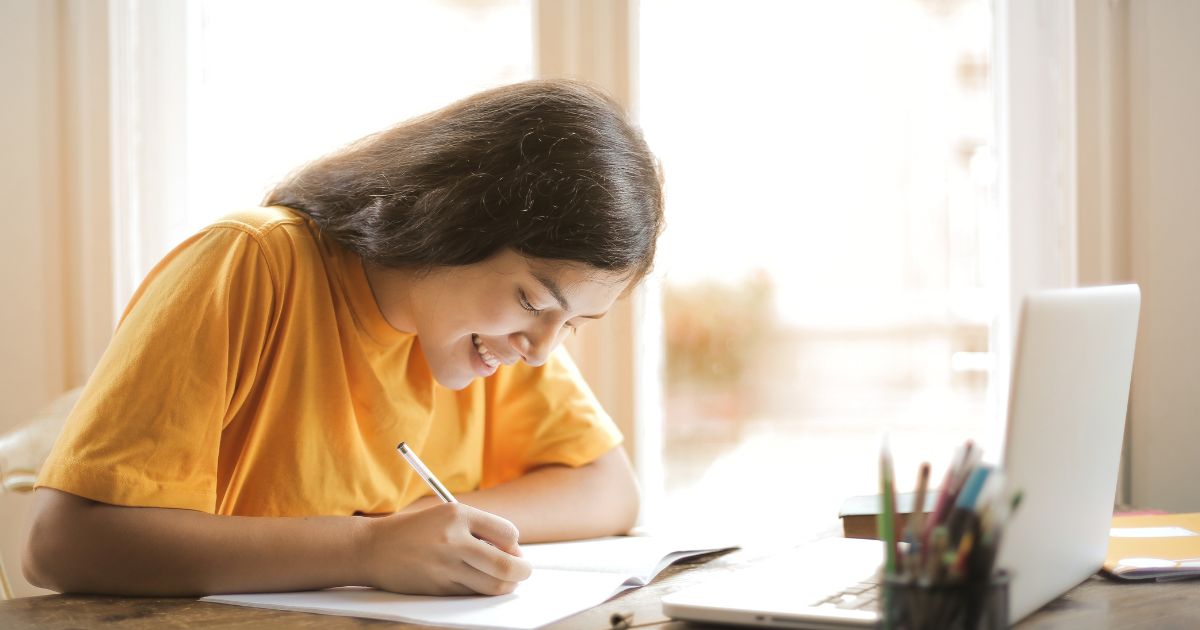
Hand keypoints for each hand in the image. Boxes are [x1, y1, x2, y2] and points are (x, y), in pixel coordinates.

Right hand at [358, 502, 531, 594]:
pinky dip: (482, 590)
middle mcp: (453, 540)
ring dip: (506, 584)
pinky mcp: (438, 587)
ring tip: (504, 579)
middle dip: (522, 571)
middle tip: (523, 571)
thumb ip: (478, 529)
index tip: (511, 549)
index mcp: (457, 514)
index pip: (508, 533)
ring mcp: (445, 566)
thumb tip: (513, 552)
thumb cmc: (415, 530)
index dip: (514, 544)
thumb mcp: (446, 516)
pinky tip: (478, 582)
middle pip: (506, 564)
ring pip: (493, 584)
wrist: (372, 548)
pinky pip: (472, 593)